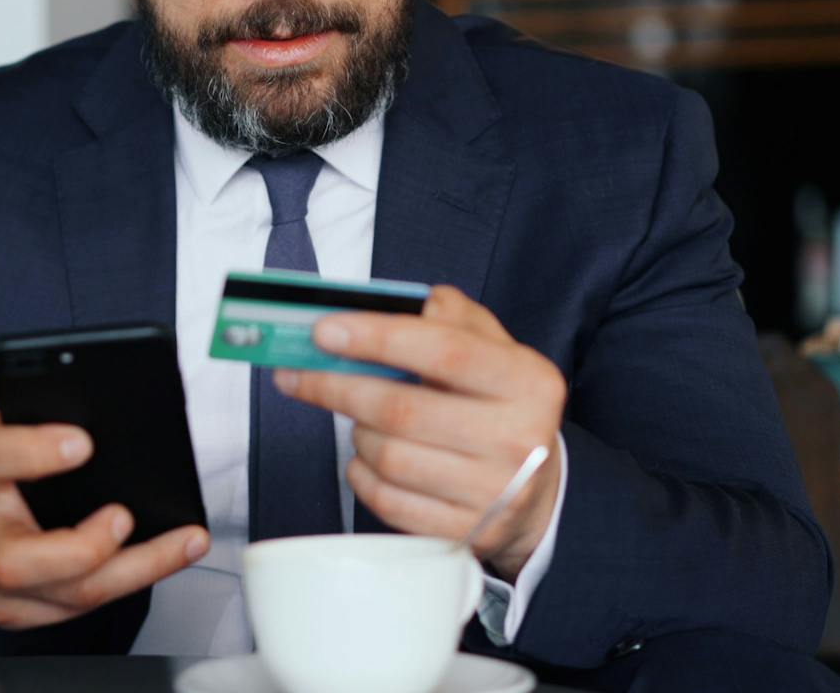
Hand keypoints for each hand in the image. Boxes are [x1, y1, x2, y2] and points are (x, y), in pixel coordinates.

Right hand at [0, 412, 210, 629]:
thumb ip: (36, 424)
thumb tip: (106, 409)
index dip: (31, 451)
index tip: (81, 441)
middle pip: (17, 561)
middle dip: (83, 546)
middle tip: (125, 516)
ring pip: (67, 595)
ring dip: (137, 568)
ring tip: (186, 542)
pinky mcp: (19, 614)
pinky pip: (80, 608)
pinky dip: (131, 581)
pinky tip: (166, 559)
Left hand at [275, 285, 564, 580]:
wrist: (541, 491)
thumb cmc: (502, 407)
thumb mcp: (497, 351)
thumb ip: (455, 318)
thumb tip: (403, 305)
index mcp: (528, 382)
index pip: (444, 351)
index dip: (377, 337)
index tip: (323, 331)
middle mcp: (519, 439)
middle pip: (402, 410)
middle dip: (336, 387)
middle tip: (298, 373)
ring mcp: (495, 493)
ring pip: (388, 457)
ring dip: (354, 432)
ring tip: (353, 417)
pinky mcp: (467, 533)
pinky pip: (388, 502)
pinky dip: (361, 475)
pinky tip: (363, 458)